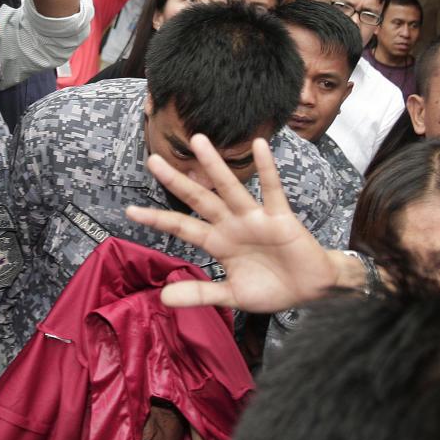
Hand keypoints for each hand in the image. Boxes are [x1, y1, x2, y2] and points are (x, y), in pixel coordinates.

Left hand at [125, 134, 338, 311]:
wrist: (310, 290)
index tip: (130, 211)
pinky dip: (267, 169)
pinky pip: (272, 190)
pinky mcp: (281, 218)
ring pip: (231, 189)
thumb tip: (163, 298)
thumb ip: (200, 295)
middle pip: (199, 200)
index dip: (157, 219)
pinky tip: (259, 146)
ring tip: (199, 141)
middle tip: (153, 160)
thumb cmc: (272, 289)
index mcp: (218, 243)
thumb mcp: (231, 297)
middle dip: (177, 182)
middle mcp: (232, 225)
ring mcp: (256, 219)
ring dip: (215, 166)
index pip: (182, 227)